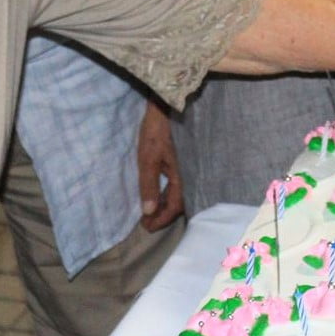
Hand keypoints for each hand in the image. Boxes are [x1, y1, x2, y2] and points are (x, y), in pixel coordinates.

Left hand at [134, 102, 182, 231]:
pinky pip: (177, 184)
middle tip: (147, 223)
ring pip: (178, 193)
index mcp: (182, 176)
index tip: (146, 227)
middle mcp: (188, 174)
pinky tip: (158, 194)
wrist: (165, 107)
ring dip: (164, 204)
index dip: (160, 219)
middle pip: (179, 203)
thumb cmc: (156, 132)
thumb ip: (149, 185)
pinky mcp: (181, 161)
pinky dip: (167, 193)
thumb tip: (148, 211)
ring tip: (150, 211)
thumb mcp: (148, 159)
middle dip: (163, 215)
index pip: (174, 207)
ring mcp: (186, 167)